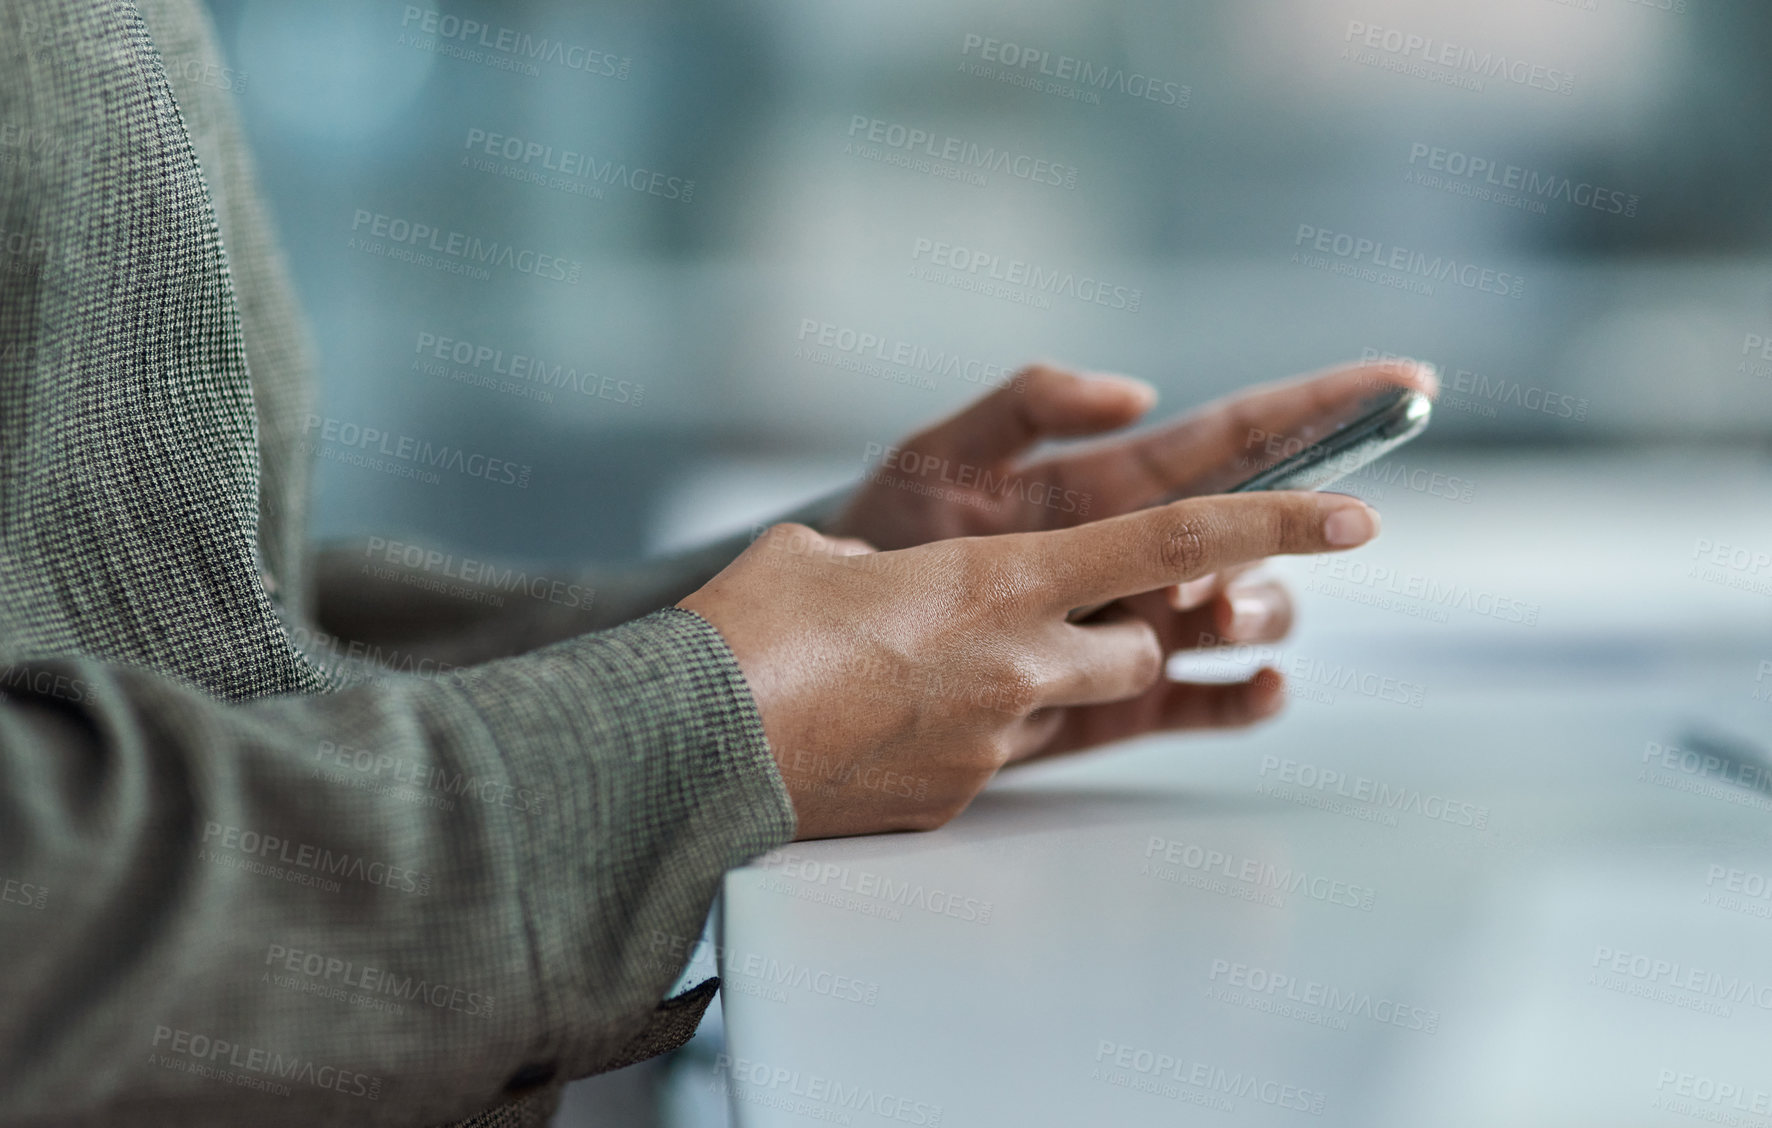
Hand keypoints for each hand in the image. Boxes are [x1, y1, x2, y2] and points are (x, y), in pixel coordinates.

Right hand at [679, 490, 1381, 838]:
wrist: (694, 750)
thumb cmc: (751, 630)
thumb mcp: (827, 547)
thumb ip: (902, 551)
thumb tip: (911, 580)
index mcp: (1002, 576)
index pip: (1175, 540)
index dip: (1276, 523)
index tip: (1358, 519)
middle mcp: (1023, 660)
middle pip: (1147, 641)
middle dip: (1138, 625)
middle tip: (1080, 606)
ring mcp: (999, 738)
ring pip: (1088, 704)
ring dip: (1070, 680)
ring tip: (977, 665)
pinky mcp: (966, 797)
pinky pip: (1018, 755)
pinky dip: (988, 729)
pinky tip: (913, 721)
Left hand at [828, 357, 1435, 675]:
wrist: (831, 637)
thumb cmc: (880, 533)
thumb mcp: (937, 451)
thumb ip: (1025, 406)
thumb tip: (1137, 393)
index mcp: (1109, 486)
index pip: (1232, 437)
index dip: (1320, 406)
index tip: (1404, 382)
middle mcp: (1138, 554)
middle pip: (1254, 533)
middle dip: (1287, 530)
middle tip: (1252, 548)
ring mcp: (1133, 627)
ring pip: (1242, 615)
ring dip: (1257, 611)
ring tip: (1215, 617)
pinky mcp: (1112, 700)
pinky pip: (1201, 704)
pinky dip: (1241, 700)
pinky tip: (1251, 690)